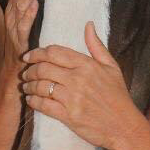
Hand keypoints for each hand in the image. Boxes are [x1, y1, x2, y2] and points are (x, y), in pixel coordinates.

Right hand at [4, 0, 41, 73]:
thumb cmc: (18, 38)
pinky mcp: (20, 38)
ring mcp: (14, 25)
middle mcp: (12, 13)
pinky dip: (30, 13)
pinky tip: (36, 3)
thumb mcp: (17, 15)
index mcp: (12, 7)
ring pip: (21, 4)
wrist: (14, 66)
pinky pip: (24, 24)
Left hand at [22, 22, 140, 149]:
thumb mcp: (111, 65)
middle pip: (44, 68)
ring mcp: (72, 98)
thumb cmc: (117, 94)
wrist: (123, 124)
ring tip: (26, 86)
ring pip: (41, 87)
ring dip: (29, 86)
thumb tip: (88, 24)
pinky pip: (43, 106)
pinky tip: (31, 100)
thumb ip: (96, 45)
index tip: (29, 55)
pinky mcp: (68, 116)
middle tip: (25, 72)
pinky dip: (33, 102)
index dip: (38, 52)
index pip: (55, 53)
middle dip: (30, 69)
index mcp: (87, 64)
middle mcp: (77, 79)